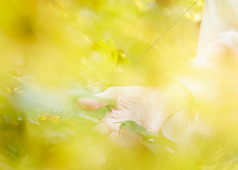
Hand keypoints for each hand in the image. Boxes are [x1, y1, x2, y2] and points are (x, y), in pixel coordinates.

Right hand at [77, 82, 192, 141]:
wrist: (159, 94)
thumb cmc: (135, 95)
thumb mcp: (115, 94)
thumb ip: (99, 99)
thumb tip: (79, 102)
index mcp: (109, 122)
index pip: (96, 130)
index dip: (91, 130)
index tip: (87, 126)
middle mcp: (119, 131)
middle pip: (106, 140)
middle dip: (102, 138)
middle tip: (100, 131)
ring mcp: (132, 134)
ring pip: (120, 143)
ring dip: (115, 140)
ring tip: (111, 133)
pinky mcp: (146, 135)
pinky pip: (138, 141)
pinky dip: (132, 138)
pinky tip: (127, 131)